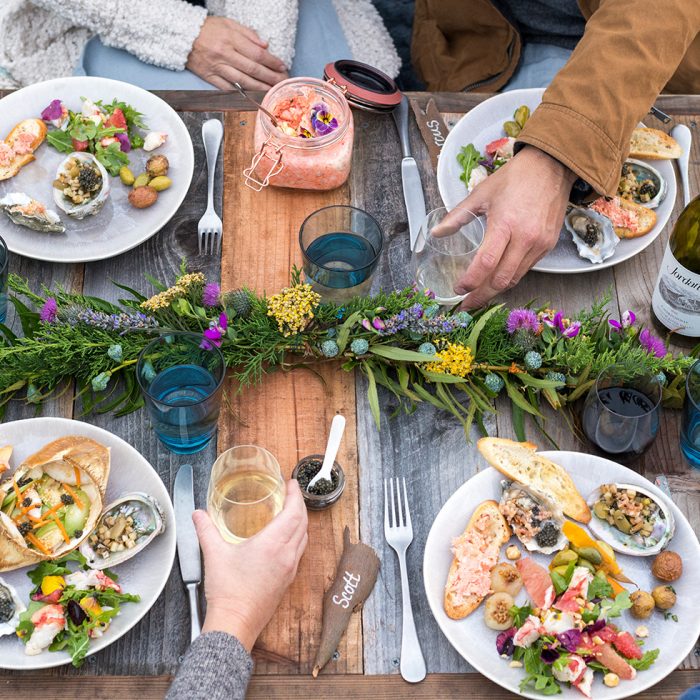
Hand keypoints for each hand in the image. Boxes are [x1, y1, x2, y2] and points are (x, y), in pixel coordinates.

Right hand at [186, 17, 287, 89]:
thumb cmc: (207, 29)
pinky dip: (242, 93)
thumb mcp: (228, 23)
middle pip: (252, 69)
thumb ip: (248, 34)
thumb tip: (265, 45)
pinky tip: (254, 96)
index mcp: (230, 39)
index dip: (272, 62)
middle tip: (282, 82)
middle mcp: (224, 54)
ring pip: (243, 81)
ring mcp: (217, 68)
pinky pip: (229, 88)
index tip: (282, 67)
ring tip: (272, 91)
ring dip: (260, 87)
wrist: (182, 36)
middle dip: (270, 77)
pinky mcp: (210, 77)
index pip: (256, 53)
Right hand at [194, 479, 307, 650]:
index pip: (294, 512)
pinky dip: (297, 537)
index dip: (295, 495)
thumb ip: (206, 530)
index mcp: (273, 544)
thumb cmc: (228, 592)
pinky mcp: (287, 580)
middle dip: (299, 504)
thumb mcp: (214, 555)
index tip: (292, 483)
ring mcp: (289, 568)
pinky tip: (286, 537)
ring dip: (301, 521)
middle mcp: (286, 555)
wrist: (235, 624)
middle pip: (303, 523)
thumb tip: (198, 514)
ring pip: (303, 537)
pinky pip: (299, 552)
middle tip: (291, 493)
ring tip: (290, 511)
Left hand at [441, 146, 576, 308]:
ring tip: (479, 296)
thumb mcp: (481, 194)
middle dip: (481, 296)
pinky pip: (526, 269)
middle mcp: (525, 238)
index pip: (486, 264)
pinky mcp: (548, 246)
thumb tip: (437, 233)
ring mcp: (539, 244)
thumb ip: (457, 217)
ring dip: (495, 291)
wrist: (551, 167)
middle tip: (466, 304)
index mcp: (505, 224)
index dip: (470, 282)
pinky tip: (497, 280)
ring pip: (514, 279)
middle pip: (501, 280)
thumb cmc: (515, 178)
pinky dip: (509, 278)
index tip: (458, 289)